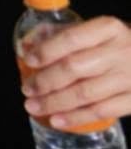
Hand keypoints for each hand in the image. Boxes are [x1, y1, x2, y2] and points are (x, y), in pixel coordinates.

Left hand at [22, 16, 130, 130]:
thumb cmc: (118, 45)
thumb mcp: (96, 31)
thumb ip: (61, 33)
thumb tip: (28, 44)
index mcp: (108, 29)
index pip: (71, 38)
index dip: (47, 50)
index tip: (29, 60)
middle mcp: (120, 52)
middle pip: (75, 68)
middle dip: (46, 81)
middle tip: (27, 89)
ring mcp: (129, 78)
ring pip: (85, 93)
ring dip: (55, 102)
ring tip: (34, 106)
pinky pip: (102, 111)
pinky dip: (77, 117)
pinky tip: (57, 120)